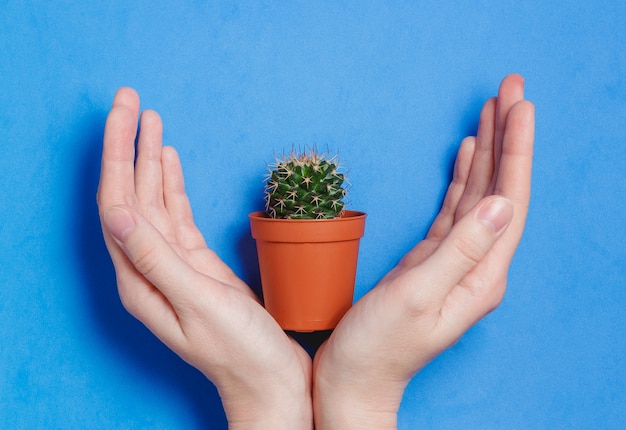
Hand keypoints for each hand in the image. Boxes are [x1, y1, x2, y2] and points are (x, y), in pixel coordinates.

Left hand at [97, 88, 312, 428]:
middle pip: (130, 195)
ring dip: (148, 158)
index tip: (125, 113)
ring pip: (152, 201)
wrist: (271, 380)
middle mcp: (148, 270)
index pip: (118, 204)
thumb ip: (158, 260)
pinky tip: (168, 160)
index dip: (118, 155)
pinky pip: (176, 215)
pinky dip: (171, 184)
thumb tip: (118, 215)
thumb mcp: (201, 304)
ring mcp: (172, 266)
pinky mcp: (196, 264)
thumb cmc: (241, 352)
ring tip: (149, 119)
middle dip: (128, 145)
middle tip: (131, 99)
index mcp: (140, 279)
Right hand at [313, 74, 534, 428]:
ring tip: (493, 111)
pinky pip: (455, 208)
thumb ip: (459, 251)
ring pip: (479, 194)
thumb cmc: (378, 348)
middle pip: (500, 190)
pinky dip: (464, 177)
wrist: (353, 377)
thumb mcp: (416, 297)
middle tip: (508, 90)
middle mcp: (477, 266)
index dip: (516, 151)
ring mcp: (455, 261)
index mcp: (482, 276)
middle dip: (507, 138)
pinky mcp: (431, 259)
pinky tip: (468, 154)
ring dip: (488, 151)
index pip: (509, 201)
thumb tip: (500, 204)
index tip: (520, 107)